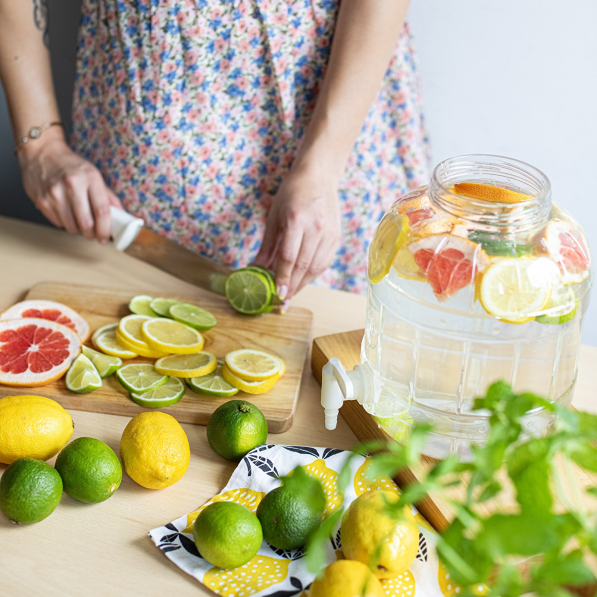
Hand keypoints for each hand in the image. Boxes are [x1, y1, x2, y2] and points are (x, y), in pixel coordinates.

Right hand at [18, 129, 121, 243]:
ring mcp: (55, 193)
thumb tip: (122, 216)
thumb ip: (108, 196)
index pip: (102, 211)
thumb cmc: (71, 166)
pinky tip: (65, 212)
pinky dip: (64, 223)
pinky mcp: (41, 200)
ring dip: (78, 230)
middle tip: (93, 234)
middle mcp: (72, 184)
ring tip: (78, 221)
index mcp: (90, 178)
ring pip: (71, 227)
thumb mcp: (93, 175)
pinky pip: (57, 223)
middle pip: (86, 223)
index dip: (105, 229)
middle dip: (92, 234)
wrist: (41, 152)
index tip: (106, 237)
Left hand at [253, 164, 341, 299]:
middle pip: (304, 266)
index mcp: (296, 219)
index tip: (277, 295)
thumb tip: (255, 269)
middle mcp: (316, 228)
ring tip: (290, 295)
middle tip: (281, 302)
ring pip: (316, 268)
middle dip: (292, 287)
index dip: (282, 279)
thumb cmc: (292, 193)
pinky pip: (324, 262)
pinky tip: (302, 281)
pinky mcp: (336, 237)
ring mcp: (329, 233)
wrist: (319, 176)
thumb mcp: (273, 217)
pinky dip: (312, 275)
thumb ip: (267, 246)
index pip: (289, 257)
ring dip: (302, 285)